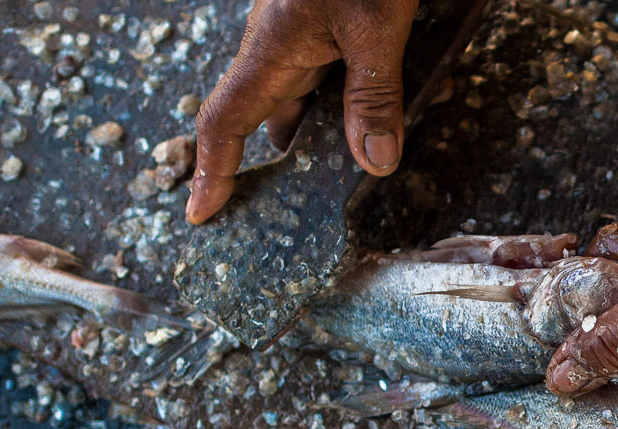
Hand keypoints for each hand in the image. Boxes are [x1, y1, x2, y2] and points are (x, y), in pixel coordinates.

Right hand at [186, 0, 418, 223]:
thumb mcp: (377, 26)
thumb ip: (375, 95)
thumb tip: (374, 163)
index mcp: (272, 48)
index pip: (226, 121)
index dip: (212, 171)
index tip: (202, 214)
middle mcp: (282, 45)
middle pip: (277, 120)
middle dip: (297, 165)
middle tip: (311, 210)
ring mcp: (308, 34)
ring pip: (318, 100)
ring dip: (348, 131)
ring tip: (377, 158)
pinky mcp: (336, 24)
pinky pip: (345, 74)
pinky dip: (371, 99)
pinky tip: (415, 105)